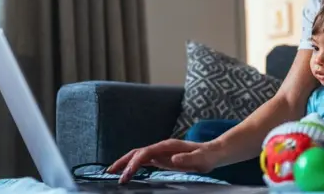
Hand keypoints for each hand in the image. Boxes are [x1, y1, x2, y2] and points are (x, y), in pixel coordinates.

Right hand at [106, 139, 221, 183]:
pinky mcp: (163, 158)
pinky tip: (128, 172)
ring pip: (139, 156)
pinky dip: (134, 166)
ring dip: (125, 163)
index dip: (134, 164)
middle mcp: (162, 148)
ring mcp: (161, 152)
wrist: (213, 152)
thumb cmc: (207, 156)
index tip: (126, 176)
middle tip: (110, 172)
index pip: (145, 154)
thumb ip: (187, 159)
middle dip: (123, 161)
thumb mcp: (200, 159)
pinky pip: (145, 161)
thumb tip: (171, 159)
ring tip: (112, 172)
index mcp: (168, 147)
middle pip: (137, 153)